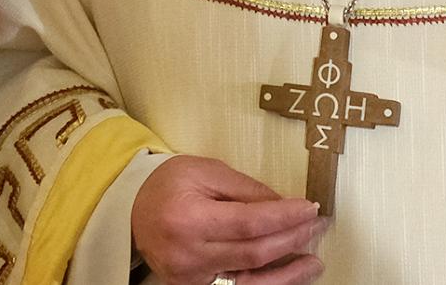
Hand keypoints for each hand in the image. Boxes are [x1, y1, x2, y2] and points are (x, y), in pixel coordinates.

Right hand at [132, 155, 326, 284]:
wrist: (130, 211)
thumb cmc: (167, 185)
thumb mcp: (206, 171)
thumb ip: (246, 188)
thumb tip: (284, 205)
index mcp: (189, 218)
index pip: (249, 223)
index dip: (285, 217)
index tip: (310, 208)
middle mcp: (188, 253)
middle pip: (254, 253)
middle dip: (291, 239)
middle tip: (315, 225)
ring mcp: (190, 277)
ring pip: (251, 280)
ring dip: (288, 273)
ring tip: (314, 262)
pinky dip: (266, 282)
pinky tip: (288, 275)